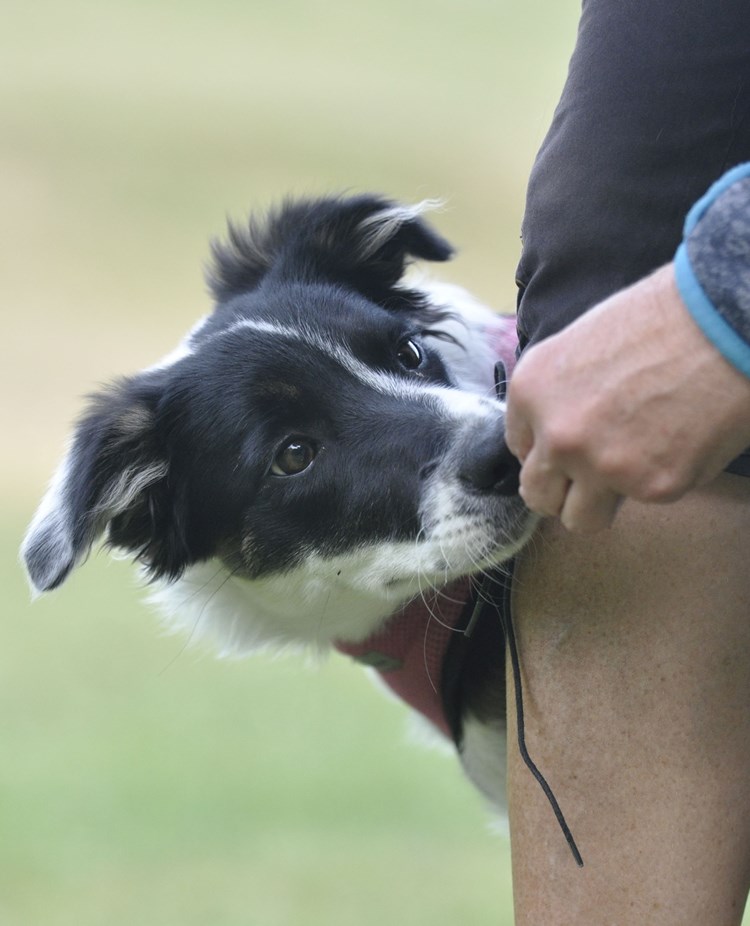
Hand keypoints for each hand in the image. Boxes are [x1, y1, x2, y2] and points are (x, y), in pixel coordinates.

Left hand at [505, 264, 749, 531]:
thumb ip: (557, 394)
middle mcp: (556, 435)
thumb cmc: (659, 317)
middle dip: (562, 489)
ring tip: (632, 471)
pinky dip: (660, 481)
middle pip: (537, 494)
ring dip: (600, 504)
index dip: (548, 449)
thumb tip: (553, 429)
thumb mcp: (581, 343)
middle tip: (593, 475)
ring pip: (580, 519)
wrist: (723, 319)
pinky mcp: (652, 486)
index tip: (573, 444)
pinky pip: (643, 502)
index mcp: (531, 392)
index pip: (520, 447)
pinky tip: (679, 443)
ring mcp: (601, 465)